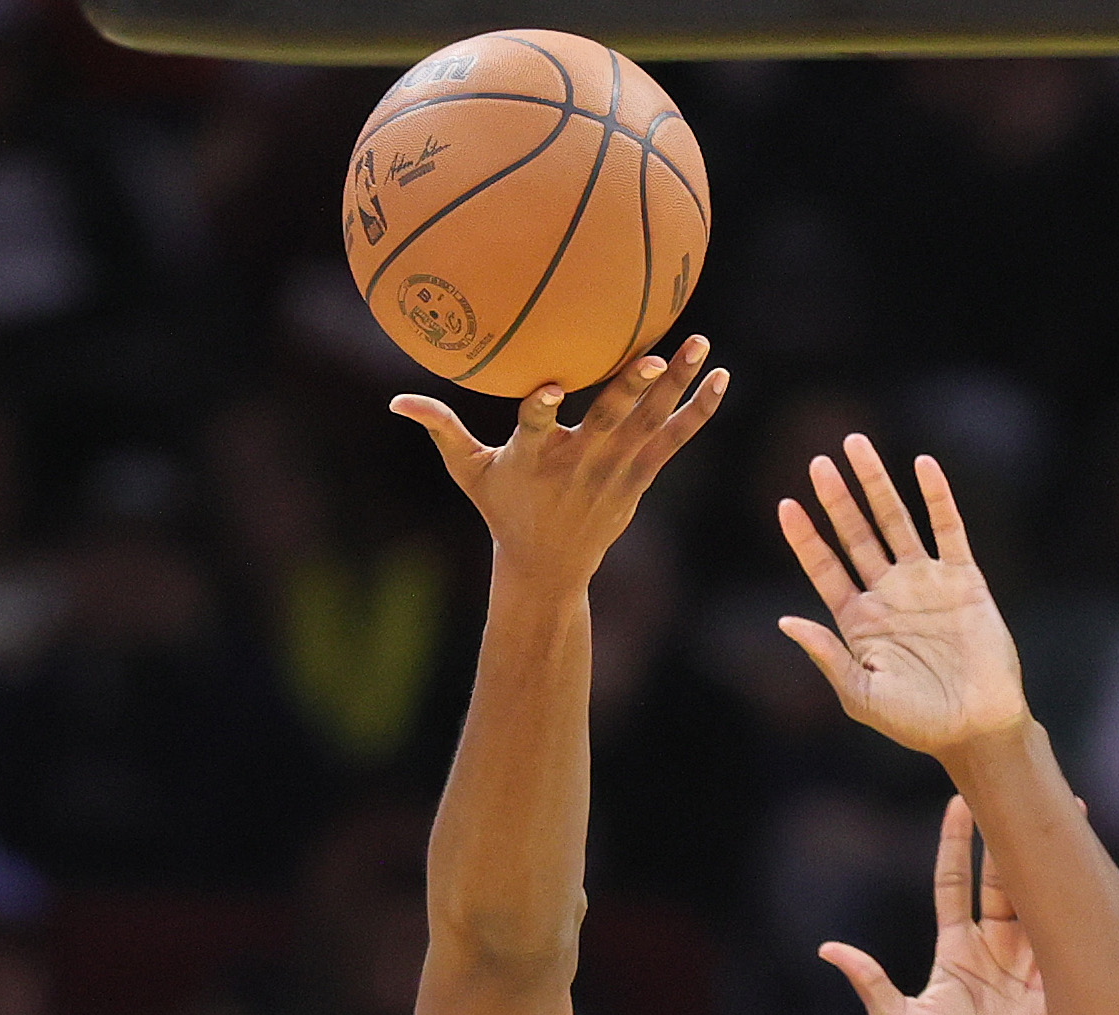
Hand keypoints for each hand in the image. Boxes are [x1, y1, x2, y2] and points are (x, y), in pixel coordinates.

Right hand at [391, 337, 727, 594]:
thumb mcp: (471, 474)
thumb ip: (442, 431)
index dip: (543, 409)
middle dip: (631, 390)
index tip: (549, 388)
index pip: (536, 428)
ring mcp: (616, 470)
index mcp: (537, 458)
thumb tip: (396, 402)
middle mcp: (581, 463)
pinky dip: (699, 412)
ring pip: (649, 423)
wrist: (550, 569)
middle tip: (655, 356)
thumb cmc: (505, 510)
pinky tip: (722, 378)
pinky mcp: (640, 476)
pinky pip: (674, 439)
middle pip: (609, 421)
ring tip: (700, 342)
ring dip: (677, 385)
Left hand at [778, 440, 1026, 756]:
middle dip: (836, 499)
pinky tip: (922, 465)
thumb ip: (826, 656)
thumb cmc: (916, 722)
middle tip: (818, 462)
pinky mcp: (963, 579)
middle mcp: (887, 595)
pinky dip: (936, 497)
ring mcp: (925, 583)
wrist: (976, 728)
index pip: (825, 569)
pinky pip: (948, 529)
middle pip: (855, 534)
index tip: (785, 505)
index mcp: (858, 622)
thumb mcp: (861, 695)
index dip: (805, 538)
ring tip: (857, 445)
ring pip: (895, 521)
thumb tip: (785, 622)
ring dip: (876, 484)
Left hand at [821, 797, 1060, 1014]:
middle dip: (1007, 836)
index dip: (957, 843)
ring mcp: (1029, 960)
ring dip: (1047, 858)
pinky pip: (1065, 932)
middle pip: (1001, 879)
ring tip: (1061, 813)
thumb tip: (829, 950)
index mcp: (956, 950)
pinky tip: (1083, 867)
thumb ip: (870, 983)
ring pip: (1037, 897)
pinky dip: (1073, 900)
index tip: (960, 801)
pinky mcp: (1058, 979)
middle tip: (1014, 789)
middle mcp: (994, 947)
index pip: (955, 882)